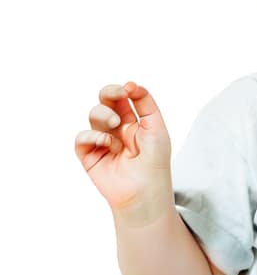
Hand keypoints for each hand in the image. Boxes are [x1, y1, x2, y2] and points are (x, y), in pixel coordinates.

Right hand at [75, 82, 172, 218]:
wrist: (145, 190)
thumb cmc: (155, 161)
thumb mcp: (156, 127)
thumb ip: (146, 104)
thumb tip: (131, 83)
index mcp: (133, 122)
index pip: (122, 98)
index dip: (123, 90)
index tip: (129, 89)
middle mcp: (116, 129)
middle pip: (104, 101)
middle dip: (109, 93)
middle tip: (118, 94)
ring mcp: (102, 141)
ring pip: (94, 115)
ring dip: (104, 115)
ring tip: (116, 126)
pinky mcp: (90, 156)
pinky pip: (82, 138)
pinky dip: (92, 136)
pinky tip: (106, 142)